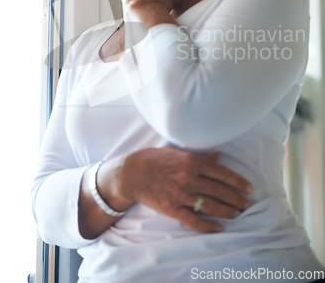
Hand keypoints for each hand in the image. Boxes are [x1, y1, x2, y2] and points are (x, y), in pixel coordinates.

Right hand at [119, 147, 252, 232]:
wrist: (131, 173)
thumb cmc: (154, 159)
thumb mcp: (178, 152)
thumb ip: (199, 157)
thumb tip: (217, 156)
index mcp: (191, 162)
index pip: (222, 173)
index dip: (238, 182)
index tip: (249, 189)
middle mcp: (188, 178)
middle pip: (220, 191)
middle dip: (236, 199)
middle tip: (248, 205)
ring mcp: (180, 194)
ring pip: (210, 206)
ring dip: (227, 211)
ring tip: (238, 214)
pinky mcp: (172, 208)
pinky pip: (194, 220)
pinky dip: (208, 225)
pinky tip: (219, 227)